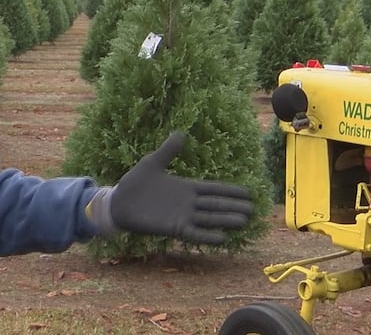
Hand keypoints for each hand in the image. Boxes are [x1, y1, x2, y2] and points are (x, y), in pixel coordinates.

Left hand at [104, 131, 253, 244]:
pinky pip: (194, 233)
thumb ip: (168, 150)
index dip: (230, 191)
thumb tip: (181, 133)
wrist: (118, 203)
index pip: (213, 189)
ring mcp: (182, 216)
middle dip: (233, 206)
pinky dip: (207, 236)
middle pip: (216, 205)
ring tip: (244, 221)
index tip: (248, 192)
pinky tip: (222, 238)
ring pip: (209, 218)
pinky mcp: (173, 228)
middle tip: (253, 209)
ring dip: (226, 220)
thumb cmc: (134, 182)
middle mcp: (187, 203)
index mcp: (186, 187)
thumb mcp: (152, 162)